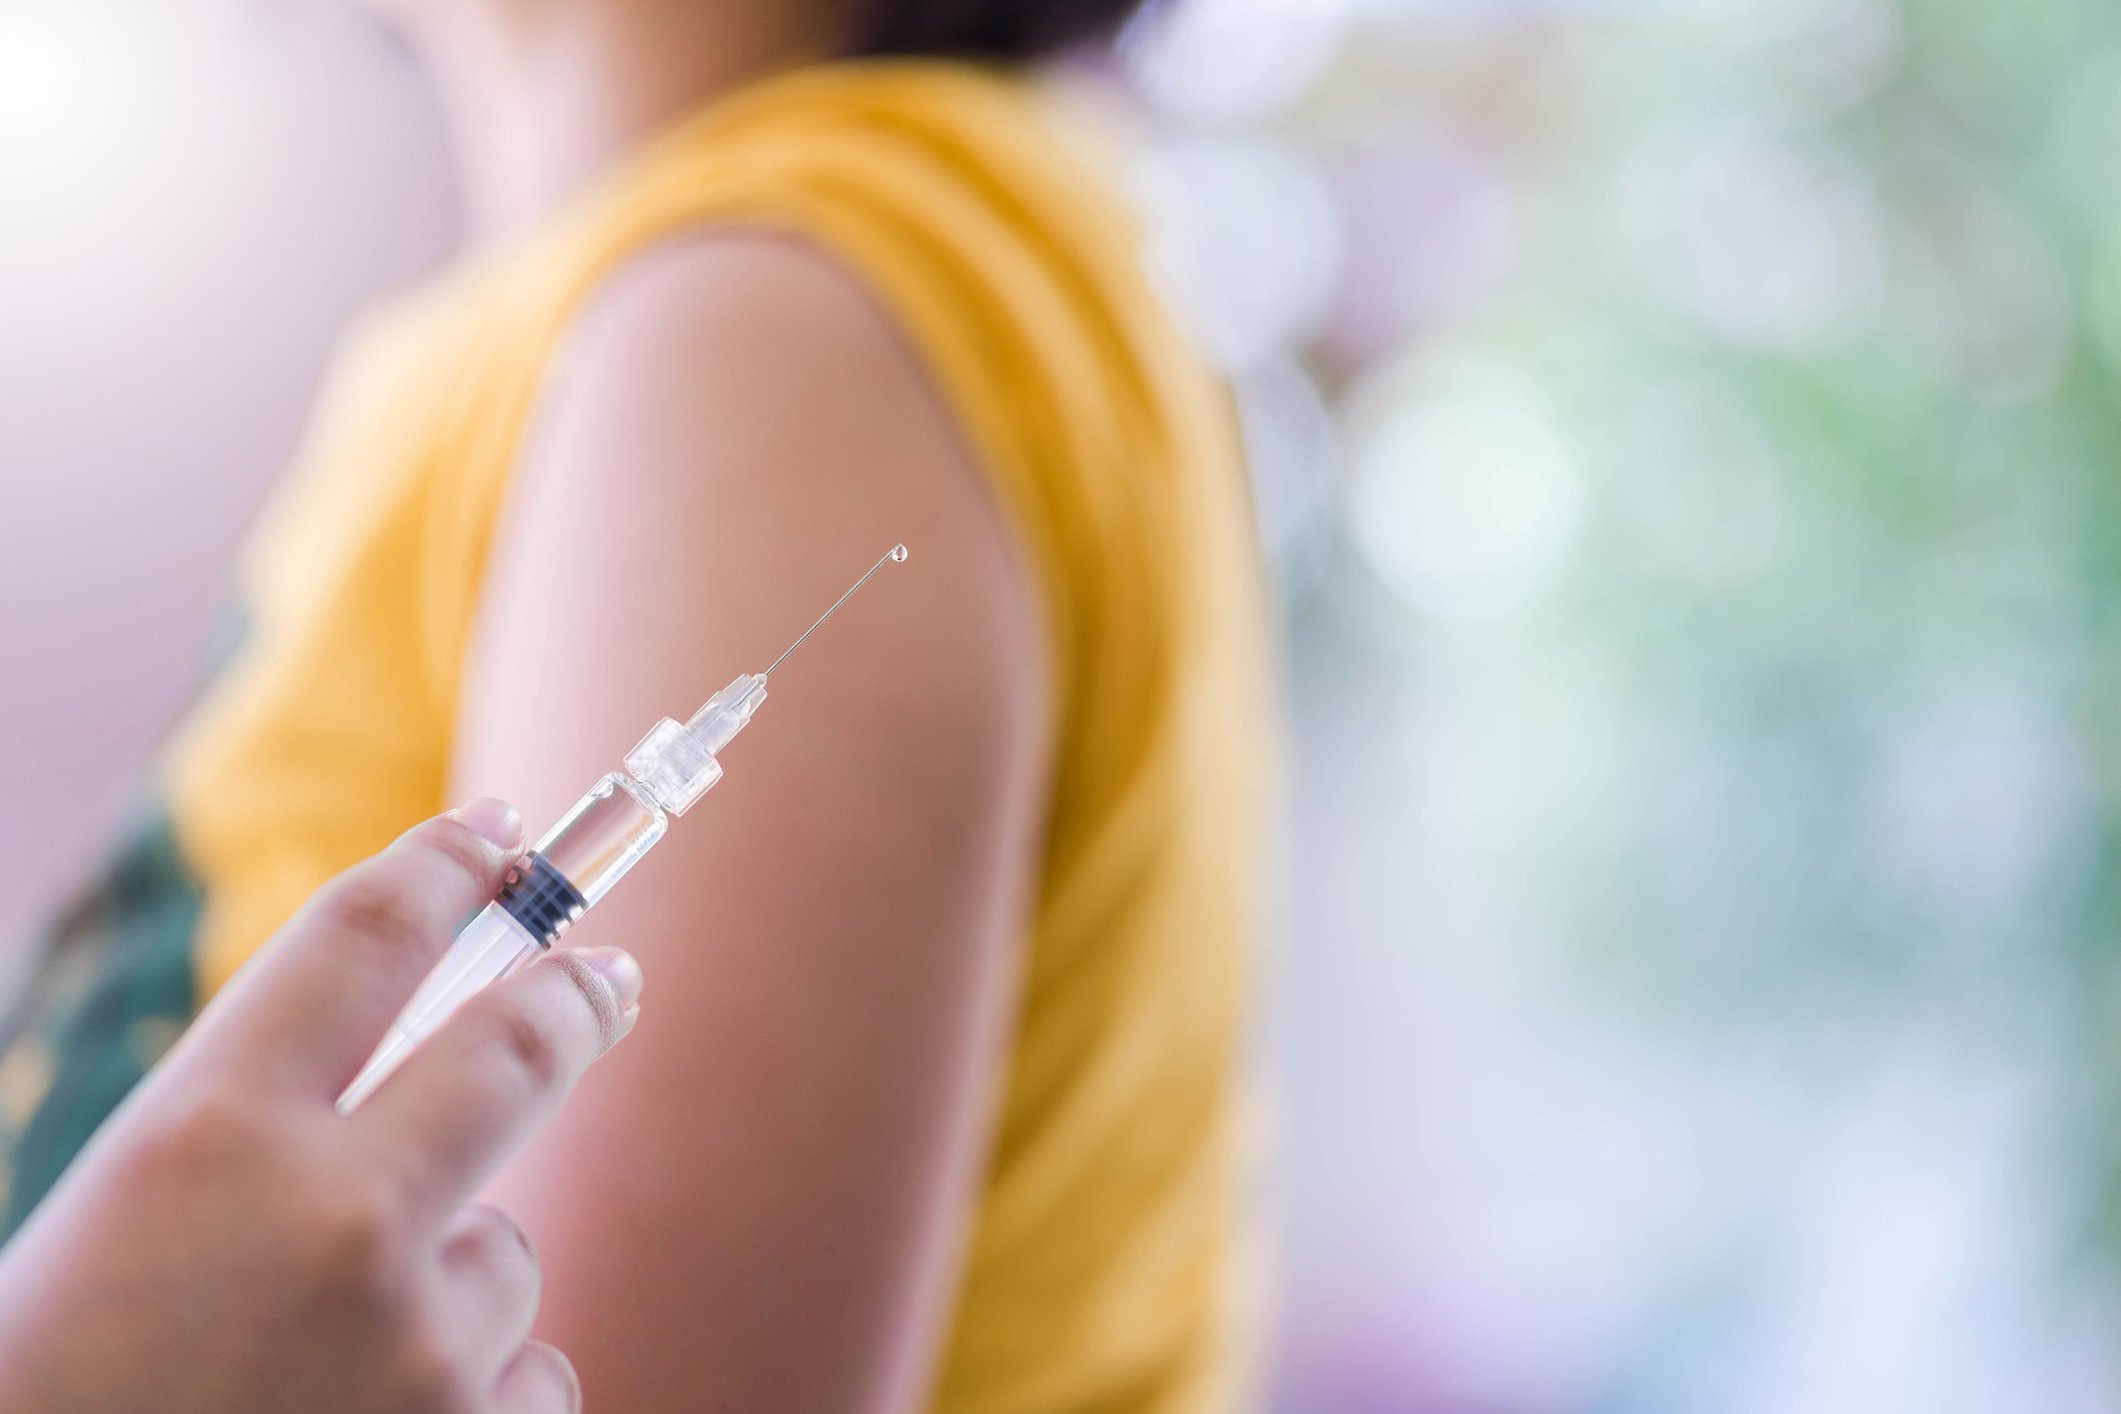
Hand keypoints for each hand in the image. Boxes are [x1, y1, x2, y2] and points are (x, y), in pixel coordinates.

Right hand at [0, 800, 643, 1413]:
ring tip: (320, 1379)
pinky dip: (472, 1401)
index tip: (495, 834)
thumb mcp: (120, 1224)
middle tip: (607, 979)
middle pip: (520, 1041)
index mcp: (206, 1135)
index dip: (446, 862)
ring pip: (508, 1261)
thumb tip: (412, 1052)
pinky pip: (527, 1379)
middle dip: (576, 996)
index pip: (367, 933)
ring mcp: (423, 1343)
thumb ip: (257, 1134)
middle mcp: (336, 1217)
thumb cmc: (59, 1383)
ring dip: (450, 1294)